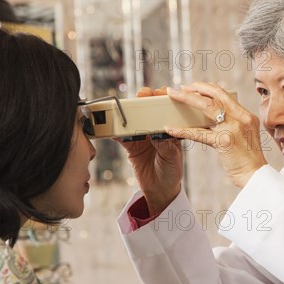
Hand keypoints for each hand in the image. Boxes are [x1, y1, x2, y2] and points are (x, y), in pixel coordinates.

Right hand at [114, 86, 182, 214]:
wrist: (161, 190)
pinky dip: (115, 131)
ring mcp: (141, 136)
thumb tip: (157, 134)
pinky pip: (121, 136)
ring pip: (133, 119)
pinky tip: (111, 128)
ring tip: (126, 107)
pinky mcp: (130, 146)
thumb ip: (166, 145)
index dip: (164, 98)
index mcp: (170, 129)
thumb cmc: (172, 171)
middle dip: (145, 98)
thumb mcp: (172, 158)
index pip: (167, 108)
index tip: (161, 93)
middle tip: (143, 95)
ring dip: (128, 112)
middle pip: (148, 108)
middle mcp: (155, 129)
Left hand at [165, 82, 266, 187]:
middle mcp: (242, 118)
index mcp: (247, 115)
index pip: (226, 95)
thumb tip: (213, 117)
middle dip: (196, 87)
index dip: (208, 87)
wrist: (256, 176)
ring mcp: (234, 128)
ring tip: (173, 96)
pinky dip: (182, 130)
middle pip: (216, 95)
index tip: (194, 86)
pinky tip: (170, 129)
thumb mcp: (244, 136)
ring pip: (206, 107)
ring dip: (187, 98)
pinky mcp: (224, 142)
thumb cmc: (247, 159)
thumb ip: (232, 124)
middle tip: (181, 87)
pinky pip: (199, 133)